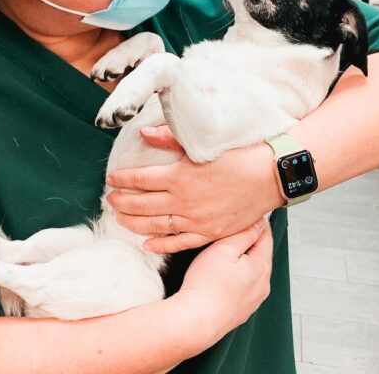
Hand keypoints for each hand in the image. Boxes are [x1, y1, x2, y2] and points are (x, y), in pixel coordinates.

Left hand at [106, 125, 283, 252]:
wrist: (270, 175)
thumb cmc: (238, 154)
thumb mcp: (202, 142)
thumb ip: (169, 138)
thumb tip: (143, 133)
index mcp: (179, 175)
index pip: (140, 179)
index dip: (122, 180)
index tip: (111, 179)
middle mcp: (184, 201)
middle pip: (142, 204)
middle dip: (122, 202)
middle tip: (109, 201)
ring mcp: (196, 220)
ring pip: (156, 226)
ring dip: (134, 223)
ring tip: (119, 219)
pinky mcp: (210, 232)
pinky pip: (180, 242)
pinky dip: (161, 245)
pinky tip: (146, 244)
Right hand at [175, 220, 272, 345]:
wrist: (196, 321)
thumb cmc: (206, 284)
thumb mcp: (224, 248)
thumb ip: (244, 233)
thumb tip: (258, 222)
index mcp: (262, 267)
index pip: (266, 235)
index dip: (255, 220)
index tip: (244, 210)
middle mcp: (263, 284)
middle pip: (260, 252)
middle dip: (248, 238)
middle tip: (230, 226)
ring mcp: (253, 299)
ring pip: (251, 269)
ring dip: (241, 257)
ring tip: (223, 248)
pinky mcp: (242, 309)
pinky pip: (243, 284)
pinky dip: (235, 275)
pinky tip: (220, 273)